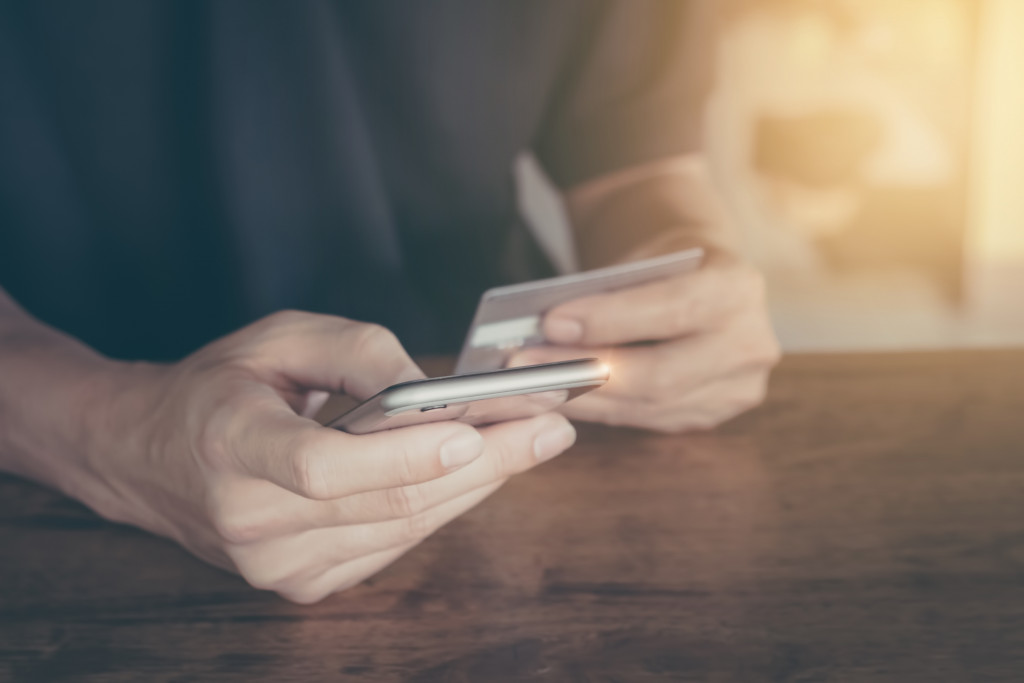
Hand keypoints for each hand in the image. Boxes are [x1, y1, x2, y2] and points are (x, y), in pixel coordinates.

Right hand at [73, 311, 575, 602]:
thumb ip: (359, 353)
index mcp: (231, 445)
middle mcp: (251, 520)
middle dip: (483, 464)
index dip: (403, 456)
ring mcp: (276, 564)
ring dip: (477, 485)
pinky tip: (481, 472)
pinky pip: (393, 544)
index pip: (323, 468)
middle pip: (388, 503)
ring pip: (404, 529)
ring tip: (534, 443)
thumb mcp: (281, 337)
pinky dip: (443, 506)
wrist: (151, 456)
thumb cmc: (220, 385)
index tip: (473, 430)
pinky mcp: (301, 583)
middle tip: (550, 429)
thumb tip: (437, 390)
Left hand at [510, 248, 779, 432]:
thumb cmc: (665, 266)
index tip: (553, 322)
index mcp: (738, 289)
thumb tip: (547, 328)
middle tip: (527, 364)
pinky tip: (561, 399)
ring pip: (648, 405)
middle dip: (586, 370)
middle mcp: (749, 344)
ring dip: (584, 398)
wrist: (705, 282)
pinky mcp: (714, 415)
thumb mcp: (647, 258)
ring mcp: (738, 388)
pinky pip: (648, 419)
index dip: (610, 321)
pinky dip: (601, 410)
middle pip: (659, 374)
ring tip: (532, 384)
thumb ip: (611, 291)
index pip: (671, 310)